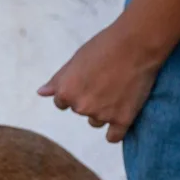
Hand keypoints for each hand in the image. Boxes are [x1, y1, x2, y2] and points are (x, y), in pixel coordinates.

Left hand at [38, 21, 162, 142]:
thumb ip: (57, 80)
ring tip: (118, 90)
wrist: (138, 42)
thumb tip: (41, 93)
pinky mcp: (122, 119)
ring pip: (96, 122)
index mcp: (66, 92)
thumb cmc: (105, 45)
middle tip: (107, 80)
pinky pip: (113, 137)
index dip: (76, 90)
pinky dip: (115, 131)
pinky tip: (120, 118)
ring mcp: (101, 115)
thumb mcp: (75, 59)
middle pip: (80, 111)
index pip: (62, 103)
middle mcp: (81, 106)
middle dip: (90, 99)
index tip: (90, 79)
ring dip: (103, 112)